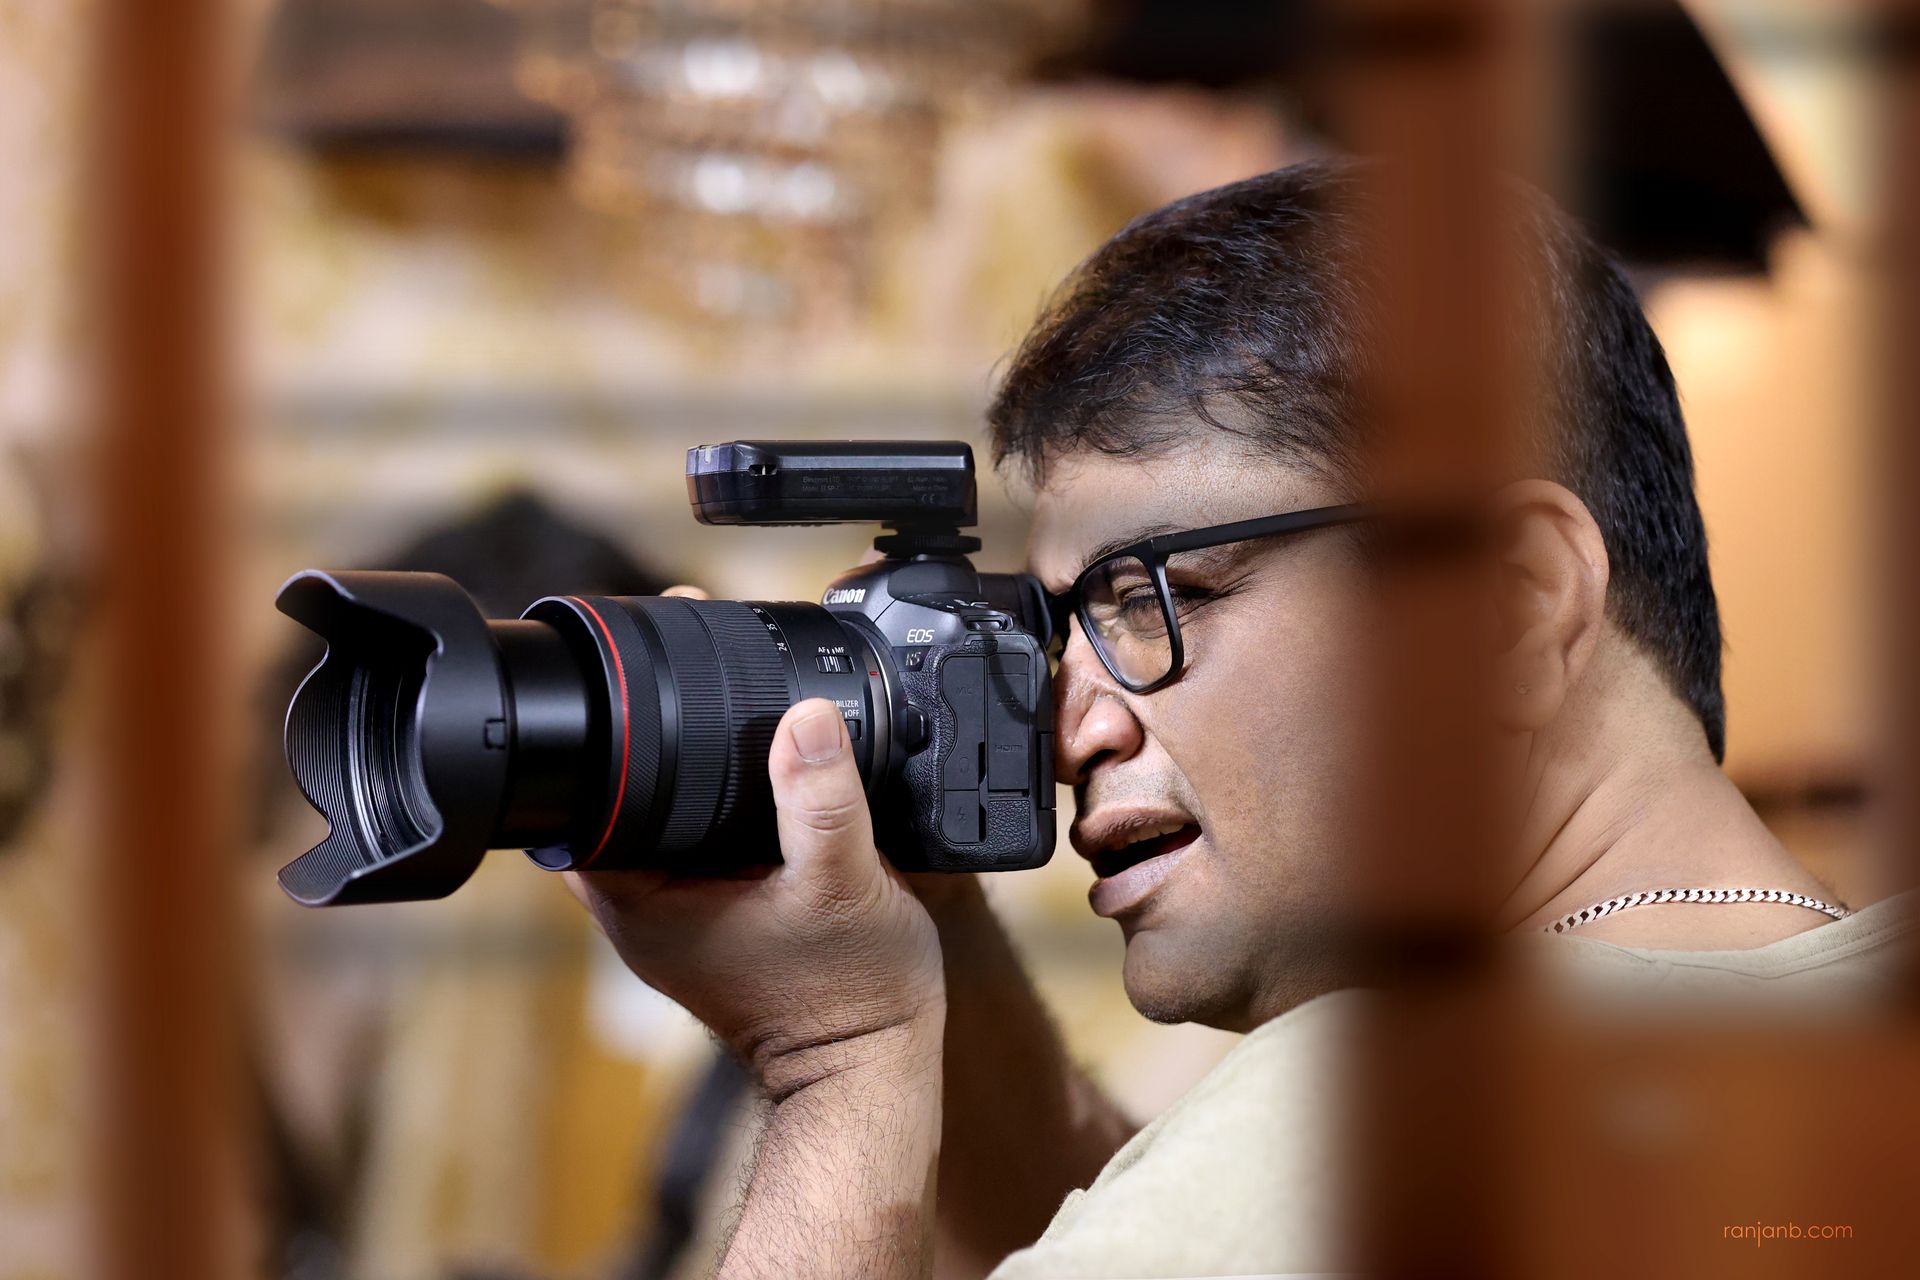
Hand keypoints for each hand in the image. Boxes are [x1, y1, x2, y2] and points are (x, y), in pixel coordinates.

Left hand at [564, 690, 944, 1097]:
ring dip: (683, 789)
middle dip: (649, 756)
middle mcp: (641, 917)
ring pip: (652, 828)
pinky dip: (712, 821)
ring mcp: (671, 924)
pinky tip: (757, 801)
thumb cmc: (851, 1000)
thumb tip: (808, 719)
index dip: (610, 747)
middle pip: (612, 806)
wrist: (871, 1070)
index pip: (582, 805)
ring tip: (733, 746)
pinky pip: (688, 853)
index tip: (651, 700)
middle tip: (700, 705)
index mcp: (642, 906)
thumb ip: (821, 801)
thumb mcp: (843, 884)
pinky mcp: (707, 925)